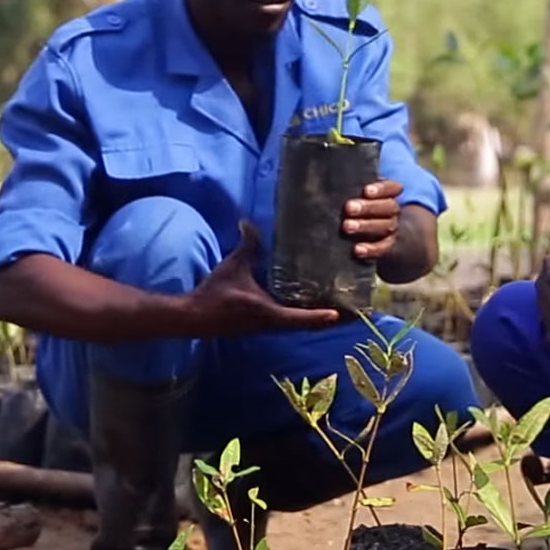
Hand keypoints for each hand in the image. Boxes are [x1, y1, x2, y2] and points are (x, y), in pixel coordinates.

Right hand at [187, 223, 339, 336]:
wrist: (195, 317)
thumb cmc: (216, 293)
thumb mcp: (234, 265)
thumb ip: (246, 244)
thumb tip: (248, 221)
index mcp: (269, 313)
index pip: (301, 318)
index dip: (322, 316)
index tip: (343, 314)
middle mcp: (272, 325)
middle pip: (308, 326)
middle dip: (331, 320)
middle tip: (355, 313)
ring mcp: (268, 328)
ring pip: (300, 326)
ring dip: (319, 320)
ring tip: (341, 309)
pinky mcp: (263, 326)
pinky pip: (290, 323)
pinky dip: (306, 318)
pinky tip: (313, 306)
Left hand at [342, 179, 402, 263]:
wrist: (380, 231)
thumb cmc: (361, 204)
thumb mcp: (360, 193)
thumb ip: (353, 187)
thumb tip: (327, 178)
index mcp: (389, 194)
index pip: (392, 188)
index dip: (381, 189)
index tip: (366, 190)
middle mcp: (393, 210)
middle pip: (387, 207)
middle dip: (368, 207)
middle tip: (348, 207)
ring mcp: (392, 228)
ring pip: (384, 226)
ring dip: (365, 226)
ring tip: (347, 226)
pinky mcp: (388, 246)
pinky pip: (383, 248)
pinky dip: (371, 249)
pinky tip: (357, 249)